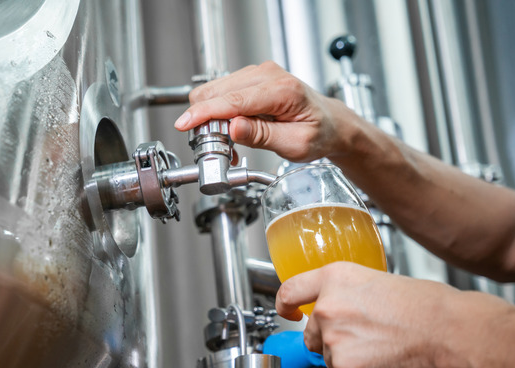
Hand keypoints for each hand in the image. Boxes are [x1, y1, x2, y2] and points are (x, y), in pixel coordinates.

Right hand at [174, 61, 356, 161]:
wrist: (330, 124)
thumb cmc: (318, 134)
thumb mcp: (295, 144)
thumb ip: (262, 136)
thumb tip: (233, 127)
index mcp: (282, 91)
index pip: (232, 99)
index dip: (204, 113)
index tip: (184, 125)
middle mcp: (268, 75)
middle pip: (216, 92)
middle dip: (206, 121)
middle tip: (218, 147)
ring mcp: (258, 74)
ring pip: (213, 91)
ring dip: (211, 118)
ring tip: (228, 141)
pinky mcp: (250, 79)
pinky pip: (221, 93)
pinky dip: (218, 113)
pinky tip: (231, 129)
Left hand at [274, 262, 457, 367]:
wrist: (447, 330)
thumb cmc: (425, 305)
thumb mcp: (376, 280)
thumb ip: (347, 291)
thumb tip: (338, 304)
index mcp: (334, 277)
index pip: (290, 290)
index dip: (285, 305)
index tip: (288, 311)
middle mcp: (326, 304)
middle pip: (310, 330)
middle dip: (328, 337)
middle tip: (361, 336)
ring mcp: (332, 335)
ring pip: (325, 353)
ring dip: (344, 354)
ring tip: (377, 345)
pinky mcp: (343, 363)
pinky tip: (379, 359)